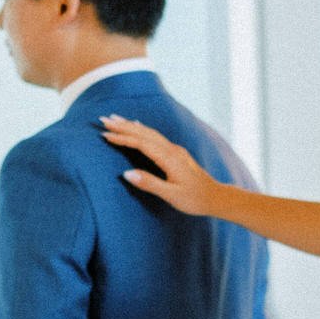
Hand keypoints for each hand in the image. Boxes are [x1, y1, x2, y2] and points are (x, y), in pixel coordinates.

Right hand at [100, 116, 221, 215]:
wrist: (216, 197)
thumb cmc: (194, 199)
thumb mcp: (171, 195)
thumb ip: (150, 183)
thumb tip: (126, 173)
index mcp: (169, 158)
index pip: (141, 143)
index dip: (123, 138)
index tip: (106, 135)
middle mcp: (172, 150)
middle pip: (144, 133)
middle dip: (123, 125)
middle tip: (103, 119)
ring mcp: (175, 150)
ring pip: (149, 132)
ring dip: (131, 125)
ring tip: (115, 119)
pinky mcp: (176, 153)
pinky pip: (155, 136)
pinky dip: (142, 130)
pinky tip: (138, 126)